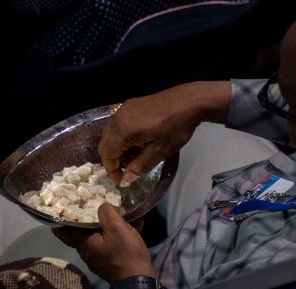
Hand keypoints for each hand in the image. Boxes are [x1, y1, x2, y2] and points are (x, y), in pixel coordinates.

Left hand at [53, 204, 153, 282]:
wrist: (138, 281)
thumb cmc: (125, 253)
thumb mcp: (116, 228)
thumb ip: (107, 213)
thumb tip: (102, 207)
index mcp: (84, 243)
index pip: (64, 232)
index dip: (61, 220)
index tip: (62, 209)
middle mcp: (88, 252)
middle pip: (84, 232)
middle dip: (89, 219)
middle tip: (93, 204)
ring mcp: (100, 259)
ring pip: (100, 237)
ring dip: (108, 226)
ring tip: (119, 213)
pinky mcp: (112, 263)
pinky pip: (112, 244)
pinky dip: (119, 235)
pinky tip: (134, 226)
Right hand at [99, 81, 230, 183]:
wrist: (190, 101)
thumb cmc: (175, 127)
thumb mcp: (159, 151)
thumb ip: (140, 166)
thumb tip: (127, 178)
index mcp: (122, 130)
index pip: (106, 154)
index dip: (112, 170)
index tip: (123, 180)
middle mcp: (118, 118)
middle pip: (105, 144)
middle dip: (114, 160)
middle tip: (129, 170)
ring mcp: (124, 110)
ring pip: (111, 135)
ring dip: (119, 149)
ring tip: (136, 157)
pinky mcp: (131, 105)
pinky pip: (119, 125)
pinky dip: (124, 138)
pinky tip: (139, 142)